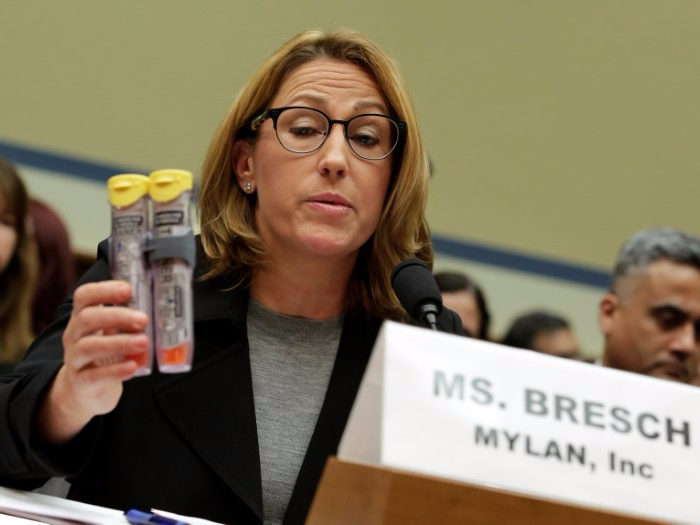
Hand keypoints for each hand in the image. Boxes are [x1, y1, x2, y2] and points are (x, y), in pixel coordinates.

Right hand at [37, 280, 149, 444]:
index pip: (84, 295)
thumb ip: (128, 319)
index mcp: (83, 316)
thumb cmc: (105, 352)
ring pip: (89, 346)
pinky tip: (133, 367)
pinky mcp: (80, 382)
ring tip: (143, 342)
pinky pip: (94, 376)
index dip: (104, 290)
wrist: (85, 389)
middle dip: (117, 316)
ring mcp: (74, 358)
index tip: (128, 290)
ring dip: (119, 343)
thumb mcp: (112, 331)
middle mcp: (74, 335)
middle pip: (87, 318)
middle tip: (143, 320)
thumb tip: (162, 305)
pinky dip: (115, 370)